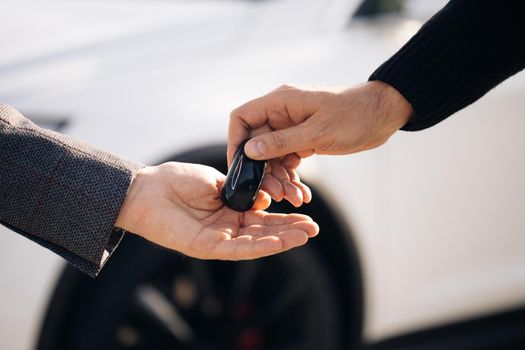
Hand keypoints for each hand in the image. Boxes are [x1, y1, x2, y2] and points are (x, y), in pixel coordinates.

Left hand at [115, 162, 318, 259]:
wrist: (147, 189)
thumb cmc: (176, 181)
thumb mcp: (216, 181)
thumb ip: (239, 191)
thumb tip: (262, 199)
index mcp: (230, 209)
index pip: (263, 216)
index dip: (284, 216)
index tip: (305, 210)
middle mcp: (227, 227)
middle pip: (264, 231)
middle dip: (290, 230)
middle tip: (315, 229)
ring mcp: (218, 238)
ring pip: (255, 243)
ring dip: (281, 240)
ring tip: (306, 235)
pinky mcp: (206, 247)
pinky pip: (238, 249)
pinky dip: (259, 246)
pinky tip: (278, 242)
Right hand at [228, 81, 412, 205]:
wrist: (383, 114)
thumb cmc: (354, 116)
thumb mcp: (317, 132)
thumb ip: (281, 142)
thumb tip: (249, 151)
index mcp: (280, 102)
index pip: (242, 118)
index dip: (236, 142)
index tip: (240, 168)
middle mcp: (281, 113)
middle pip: (256, 143)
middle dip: (263, 171)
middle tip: (275, 195)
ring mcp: (292, 126)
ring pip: (272, 156)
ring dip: (280, 179)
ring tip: (295, 199)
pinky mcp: (303, 139)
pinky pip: (288, 159)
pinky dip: (292, 177)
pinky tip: (301, 193)